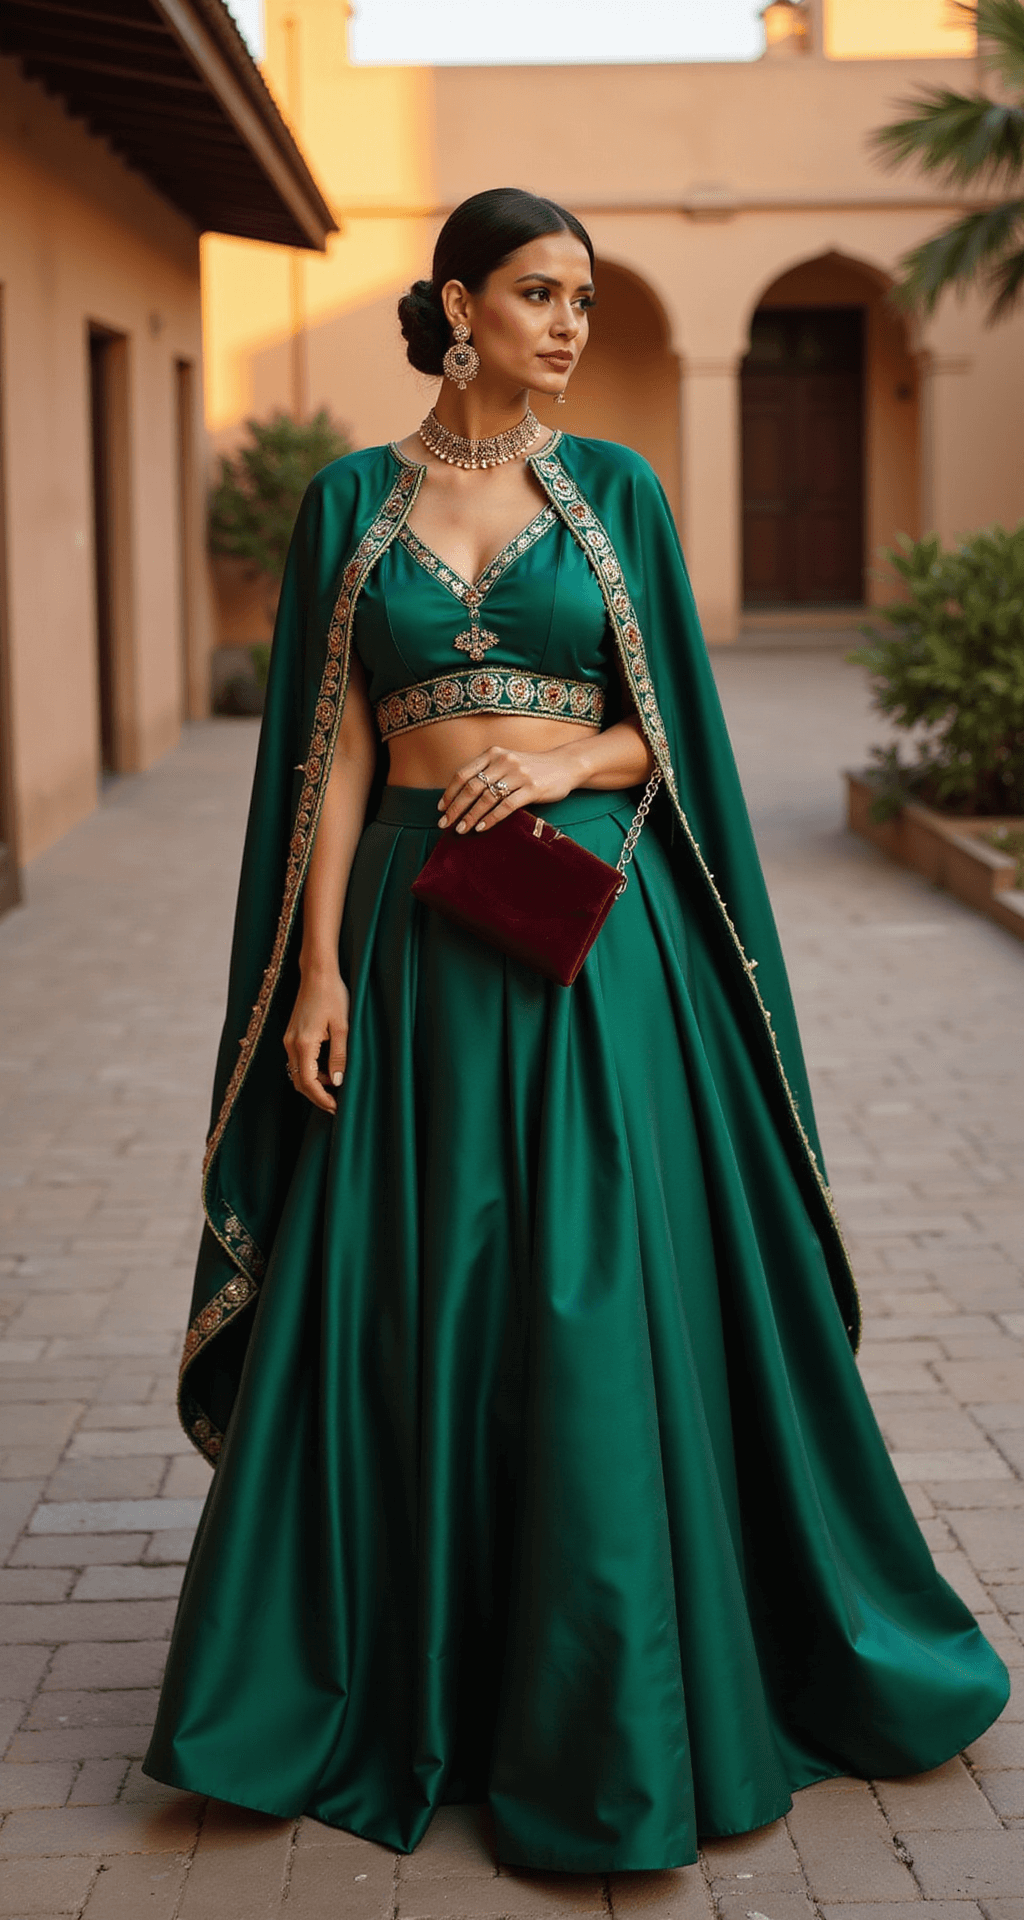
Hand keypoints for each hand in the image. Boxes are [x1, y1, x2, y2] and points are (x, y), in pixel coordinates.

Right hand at [284, 968, 349, 1112]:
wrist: (317, 973)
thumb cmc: (333, 996)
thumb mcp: (342, 1028)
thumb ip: (339, 1057)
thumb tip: (337, 1082)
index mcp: (303, 1044)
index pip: (308, 1083)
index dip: (321, 1099)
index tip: (336, 1108)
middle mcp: (291, 1044)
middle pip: (299, 1082)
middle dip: (317, 1096)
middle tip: (336, 1104)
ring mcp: (288, 1039)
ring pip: (297, 1073)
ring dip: (314, 1083)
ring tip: (336, 1085)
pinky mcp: (291, 1035)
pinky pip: (298, 1061)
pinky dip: (310, 1071)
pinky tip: (328, 1069)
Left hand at [437, 744, 583, 834]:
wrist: (565, 765)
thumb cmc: (532, 768)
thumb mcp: (507, 762)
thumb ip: (487, 772)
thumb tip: (461, 796)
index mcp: (493, 754)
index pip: (463, 774)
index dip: (449, 792)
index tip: (441, 808)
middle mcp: (503, 761)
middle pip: (471, 787)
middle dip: (455, 808)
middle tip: (444, 824)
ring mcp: (518, 774)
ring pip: (486, 798)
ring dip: (471, 816)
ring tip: (461, 829)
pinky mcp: (531, 788)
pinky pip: (506, 806)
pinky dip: (491, 819)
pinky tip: (482, 828)